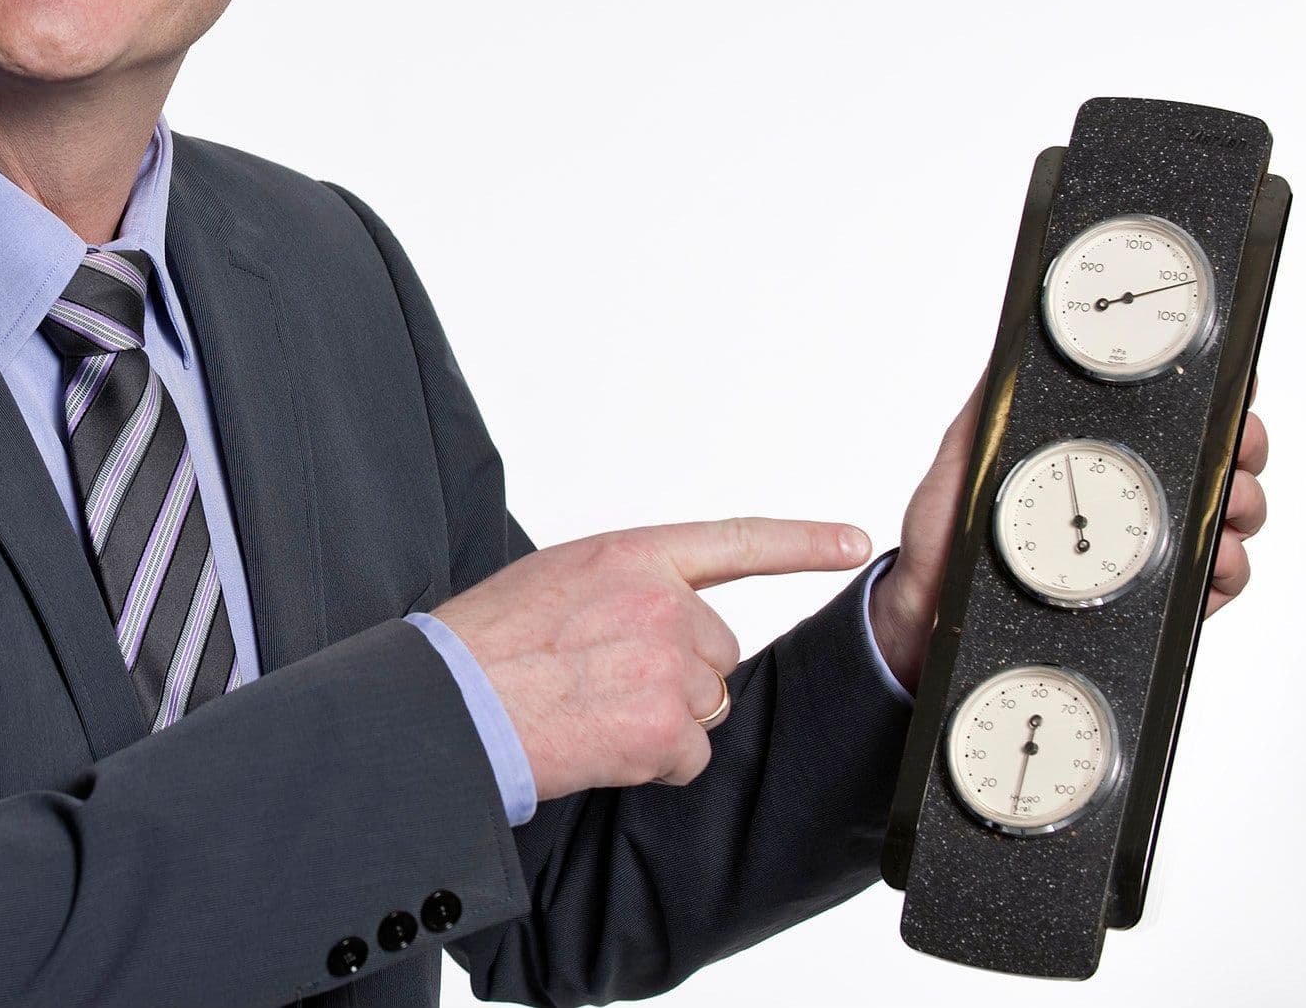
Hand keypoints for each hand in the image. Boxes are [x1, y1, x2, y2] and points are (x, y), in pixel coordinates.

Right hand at [432, 518, 872, 799]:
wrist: (450, 702)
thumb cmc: (486, 644)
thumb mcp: (557, 578)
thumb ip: (623, 585)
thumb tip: (662, 617)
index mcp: (632, 554)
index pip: (736, 542)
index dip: (803, 542)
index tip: (855, 543)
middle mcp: (660, 601)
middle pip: (717, 650)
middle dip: (676, 675)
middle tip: (602, 682)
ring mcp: (665, 662)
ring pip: (706, 705)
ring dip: (663, 720)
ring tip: (592, 710)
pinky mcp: (662, 726)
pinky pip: (689, 755)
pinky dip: (652, 763)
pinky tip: (600, 745)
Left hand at [868, 374, 1272, 691]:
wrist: (933, 611)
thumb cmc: (945, 538)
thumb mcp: (964, 456)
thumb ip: (994, 401)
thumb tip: (1013, 338)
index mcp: (1100, 454)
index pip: (1172, 417)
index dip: (1213, 395)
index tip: (1232, 380)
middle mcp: (1136, 498)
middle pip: (1221, 459)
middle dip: (1243, 443)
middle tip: (1236, 442)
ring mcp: (1151, 549)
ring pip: (1232, 515)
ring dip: (1242, 502)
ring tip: (1227, 501)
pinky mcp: (1156, 599)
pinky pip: (1217, 581)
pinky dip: (1227, 565)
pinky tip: (1210, 555)